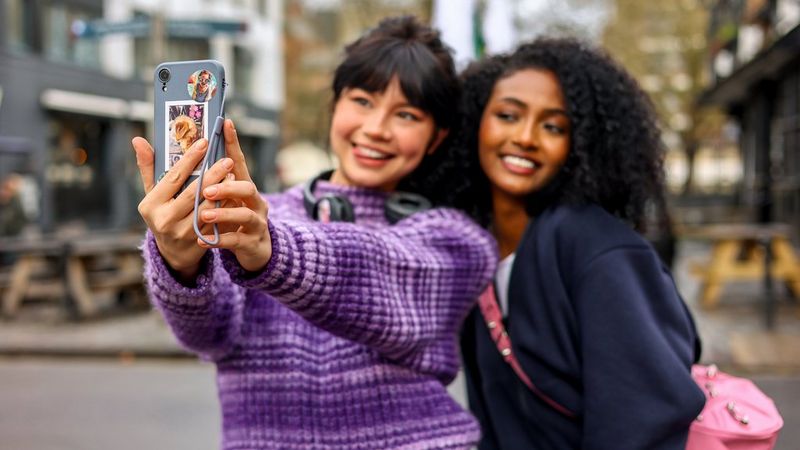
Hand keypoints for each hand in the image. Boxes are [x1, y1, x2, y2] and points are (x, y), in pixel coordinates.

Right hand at [132, 137, 236, 279]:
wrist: (172, 252)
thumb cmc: (162, 213)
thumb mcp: (152, 194)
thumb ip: (148, 167)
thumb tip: (138, 139)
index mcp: (151, 205)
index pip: (173, 178)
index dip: (190, 160)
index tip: (205, 143)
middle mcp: (165, 220)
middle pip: (193, 193)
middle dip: (212, 175)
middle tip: (226, 160)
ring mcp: (183, 233)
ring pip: (207, 208)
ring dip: (222, 191)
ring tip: (232, 175)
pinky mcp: (199, 242)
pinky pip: (217, 222)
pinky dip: (226, 207)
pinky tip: (235, 195)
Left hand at [197, 120, 271, 272]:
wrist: (252, 250)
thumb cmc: (227, 218)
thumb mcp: (215, 199)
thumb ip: (190, 177)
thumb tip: (143, 143)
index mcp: (243, 187)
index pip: (239, 162)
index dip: (234, 143)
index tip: (226, 124)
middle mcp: (253, 201)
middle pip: (247, 188)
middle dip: (228, 186)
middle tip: (207, 189)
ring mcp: (255, 222)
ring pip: (245, 214)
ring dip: (224, 213)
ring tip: (205, 215)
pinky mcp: (252, 242)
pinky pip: (238, 240)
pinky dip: (220, 240)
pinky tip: (202, 241)